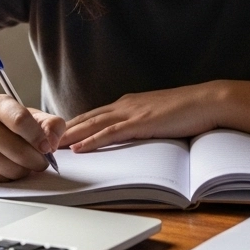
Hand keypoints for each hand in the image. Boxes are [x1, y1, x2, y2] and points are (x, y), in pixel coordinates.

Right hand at [0, 95, 65, 181]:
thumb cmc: (6, 124)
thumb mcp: (30, 116)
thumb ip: (50, 124)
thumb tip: (53, 142)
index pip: (21, 121)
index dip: (39, 138)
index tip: (48, 147)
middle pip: (20, 151)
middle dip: (38, 160)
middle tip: (42, 160)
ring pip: (13, 169)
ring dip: (26, 170)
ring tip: (24, 161)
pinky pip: (2, 179)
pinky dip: (12, 177)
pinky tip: (8, 165)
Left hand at [60, 81, 229, 152]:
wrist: (208, 101)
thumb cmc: (189, 110)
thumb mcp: (159, 116)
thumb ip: (144, 123)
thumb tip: (135, 133)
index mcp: (130, 104)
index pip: (94, 115)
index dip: (74, 125)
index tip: (56, 134)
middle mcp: (126, 105)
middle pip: (87, 118)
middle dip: (63, 130)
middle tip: (41, 140)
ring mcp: (133, 113)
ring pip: (93, 124)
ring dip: (70, 136)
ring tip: (50, 146)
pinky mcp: (141, 123)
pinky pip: (111, 133)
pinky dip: (92, 140)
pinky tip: (78, 148)